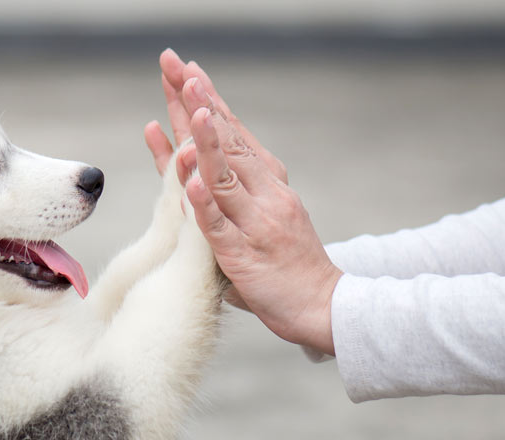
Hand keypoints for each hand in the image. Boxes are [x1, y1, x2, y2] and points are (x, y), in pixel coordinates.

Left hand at [144, 52, 341, 355]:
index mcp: (268, 183)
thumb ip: (232, 194)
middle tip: (180, 69)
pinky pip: (220, 227)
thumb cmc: (288, 263)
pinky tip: (192, 183)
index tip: (189, 71)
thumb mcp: (264, 216)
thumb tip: (199, 171)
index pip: (234, 134)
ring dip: (206, 142)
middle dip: (200, 104)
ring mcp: (255, 224)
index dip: (210, 102)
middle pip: (227, 143)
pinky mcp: (244, 256)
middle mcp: (265, 195)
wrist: (324, 305)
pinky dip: (205, 205)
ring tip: (190, 110)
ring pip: (225, 178)